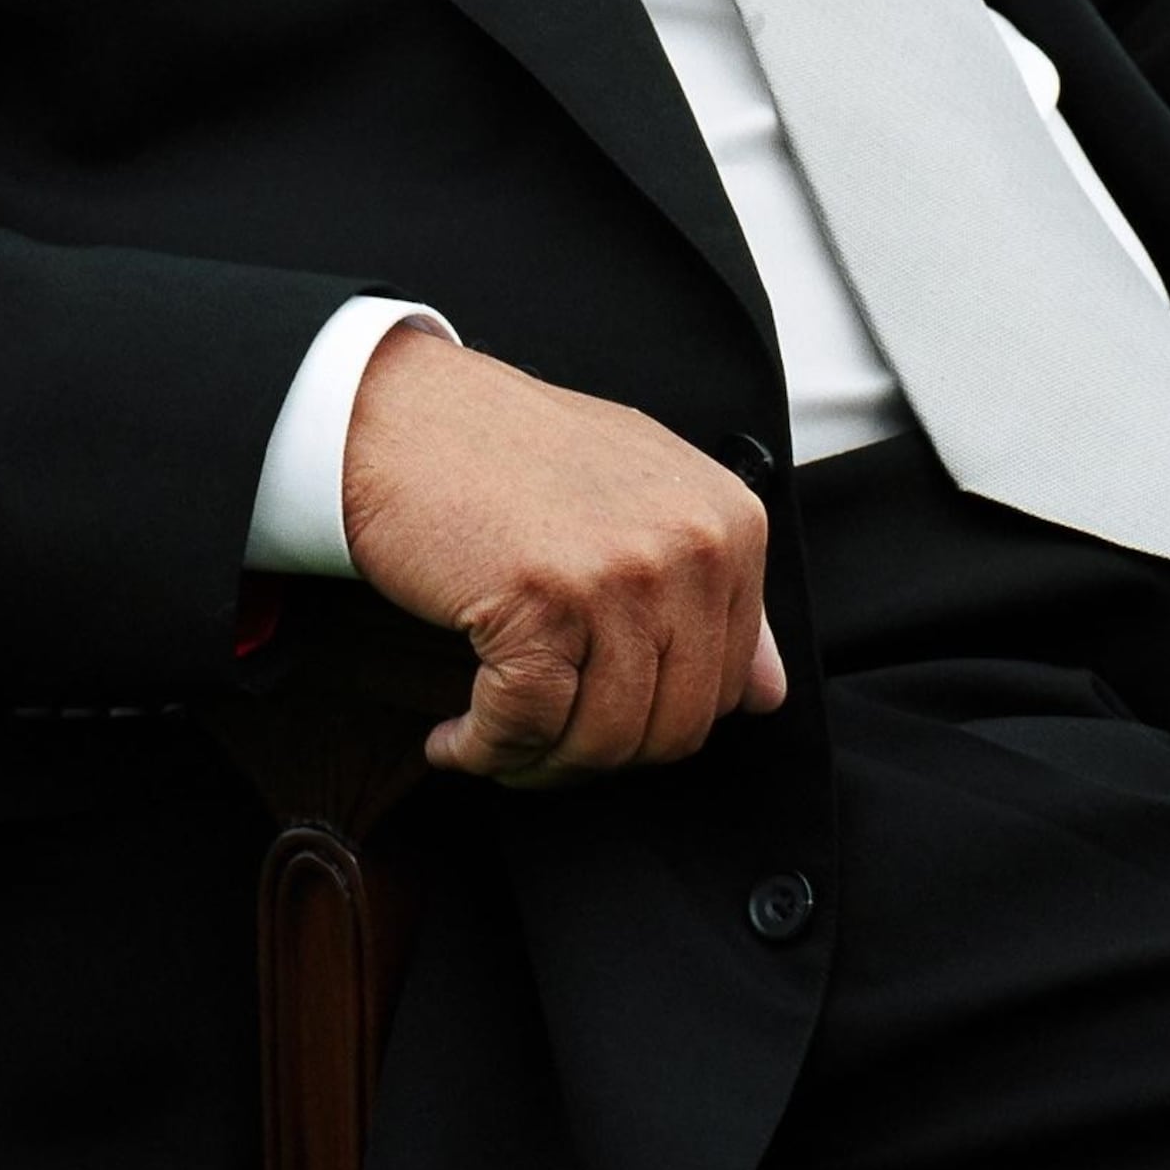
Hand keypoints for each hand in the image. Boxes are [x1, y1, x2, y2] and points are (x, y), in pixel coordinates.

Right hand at [339, 329, 788, 783]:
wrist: (402, 410)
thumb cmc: (511, 452)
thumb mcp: (638, 492)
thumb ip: (712, 590)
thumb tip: (767, 695)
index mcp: (730, 523)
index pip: (728, 687)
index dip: (649, 717)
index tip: (589, 709)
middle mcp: (692, 546)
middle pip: (672, 730)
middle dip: (594, 754)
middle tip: (533, 737)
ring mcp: (619, 574)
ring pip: (602, 741)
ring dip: (534, 760)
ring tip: (490, 736)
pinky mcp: (542, 602)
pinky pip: (524, 727)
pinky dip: (481, 750)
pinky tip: (453, 737)